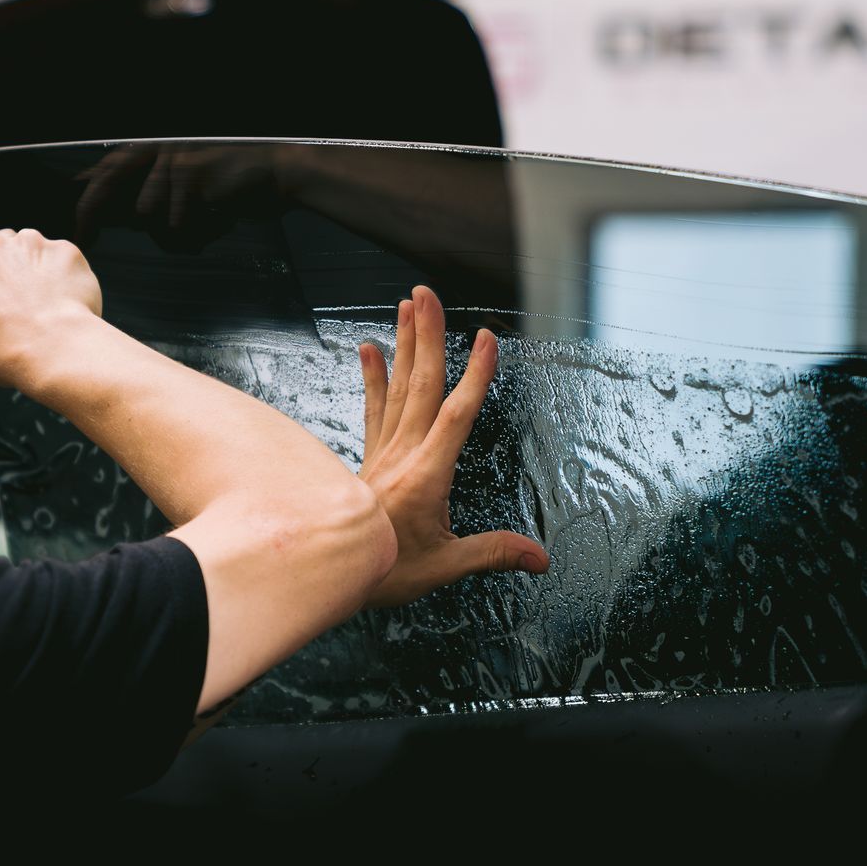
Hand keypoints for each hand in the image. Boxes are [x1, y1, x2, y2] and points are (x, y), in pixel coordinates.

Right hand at [0, 228, 102, 388]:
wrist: (53, 352)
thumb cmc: (9, 355)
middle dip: (7, 272)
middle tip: (22, 304)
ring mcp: (27, 244)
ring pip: (31, 250)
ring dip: (36, 269)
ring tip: (47, 305)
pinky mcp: (61, 249)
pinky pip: (62, 259)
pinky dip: (66, 275)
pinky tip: (68, 303)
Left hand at [74, 144, 285, 249]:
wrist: (278, 173)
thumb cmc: (234, 188)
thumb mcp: (188, 191)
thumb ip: (154, 197)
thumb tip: (115, 216)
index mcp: (157, 151)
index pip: (111, 168)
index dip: (87, 191)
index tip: (74, 221)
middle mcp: (160, 148)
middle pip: (111, 180)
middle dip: (92, 211)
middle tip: (83, 238)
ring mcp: (173, 158)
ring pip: (147, 215)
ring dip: (175, 234)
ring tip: (205, 226)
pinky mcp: (189, 173)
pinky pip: (175, 223)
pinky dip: (196, 233)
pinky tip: (220, 219)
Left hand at [357, 286, 548, 607]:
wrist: (327, 570)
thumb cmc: (381, 571)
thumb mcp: (444, 566)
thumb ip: (492, 553)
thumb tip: (539, 557)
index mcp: (426, 475)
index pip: (457, 415)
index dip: (475, 376)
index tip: (487, 340)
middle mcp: (403, 455)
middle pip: (420, 385)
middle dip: (428, 337)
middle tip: (427, 294)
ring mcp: (383, 452)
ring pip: (398, 388)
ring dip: (405, 345)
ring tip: (406, 306)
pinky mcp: (370, 458)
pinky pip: (373, 409)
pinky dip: (372, 378)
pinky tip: (368, 349)